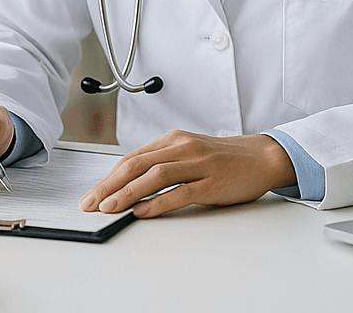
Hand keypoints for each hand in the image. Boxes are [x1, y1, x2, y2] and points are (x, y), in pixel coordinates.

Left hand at [80, 130, 296, 218]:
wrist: (262, 156)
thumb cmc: (222, 158)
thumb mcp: (188, 153)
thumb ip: (162, 163)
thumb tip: (128, 184)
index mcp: (172, 140)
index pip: (131, 158)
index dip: (108, 177)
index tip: (91, 195)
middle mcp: (182, 147)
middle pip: (137, 165)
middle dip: (109, 186)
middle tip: (90, 203)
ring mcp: (198, 164)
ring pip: (155, 176)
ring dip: (127, 193)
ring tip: (109, 208)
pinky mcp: (212, 182)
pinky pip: (181, 191)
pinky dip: (159, 202)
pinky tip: (142, 212)